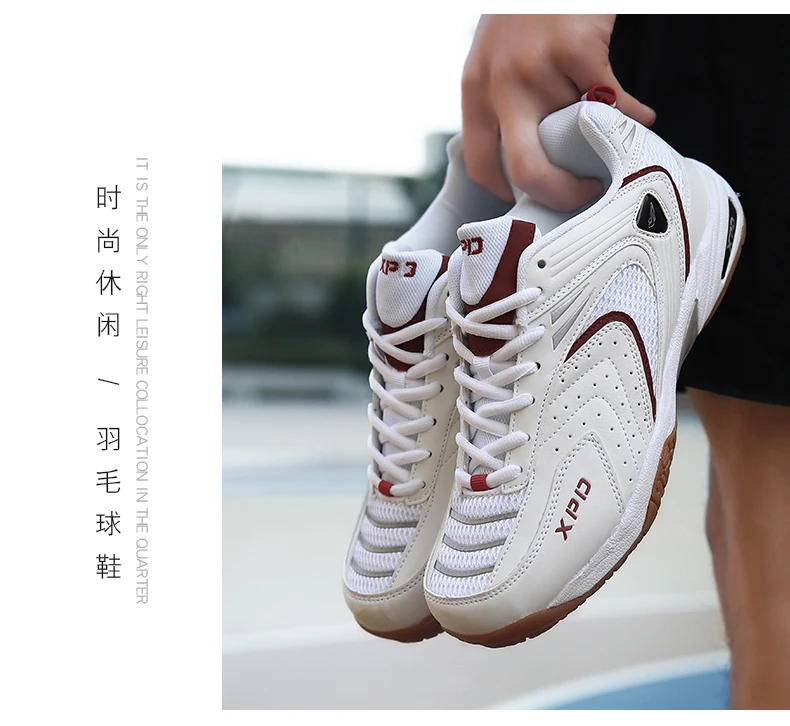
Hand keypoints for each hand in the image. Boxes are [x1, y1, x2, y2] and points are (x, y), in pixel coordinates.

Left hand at [462, 14, 655, 210]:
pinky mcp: (576, 50)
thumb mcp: (496, 59)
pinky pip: (613, 104)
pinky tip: (642, 118)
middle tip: (581, 198)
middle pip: (523, 169)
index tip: (536, 200)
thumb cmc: (529, 13)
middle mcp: (498, 85)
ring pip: (576, 137)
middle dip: (557, 195)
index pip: (481, 164)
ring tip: (615, 143)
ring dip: (602, 145)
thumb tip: (535, 160)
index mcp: (475, 91)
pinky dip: (635, 117)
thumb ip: (504, 104)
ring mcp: (536, 67)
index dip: (511, 192)